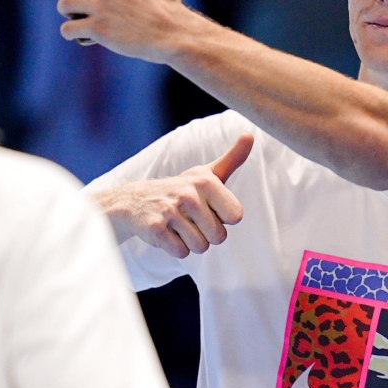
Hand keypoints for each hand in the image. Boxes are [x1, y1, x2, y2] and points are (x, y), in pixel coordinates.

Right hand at [92, 133, 253, 257]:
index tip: (209, 208)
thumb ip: (233, 158)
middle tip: (192, 220)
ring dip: (191, 242)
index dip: (223, 218)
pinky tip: (168, 233)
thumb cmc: (182, 189)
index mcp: (206, 182)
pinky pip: (181, 252)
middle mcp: (189, 195)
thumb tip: (250, 135)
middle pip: (219, 236)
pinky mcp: (156, 228)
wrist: (137, 200)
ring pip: (200, 247)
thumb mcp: (207, 173)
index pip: (235, 217)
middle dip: (207, 234)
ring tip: (180, 226)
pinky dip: (176, 248)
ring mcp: (170, 211)